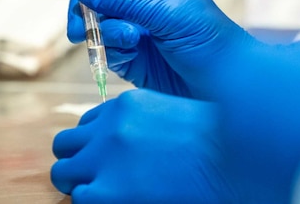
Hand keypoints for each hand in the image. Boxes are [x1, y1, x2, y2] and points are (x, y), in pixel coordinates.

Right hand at [48, 0, 252, 98]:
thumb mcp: (166, 12)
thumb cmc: (208, 38)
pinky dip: (108, 48)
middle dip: (81, 2)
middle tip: (80, 23)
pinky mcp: (126, 53)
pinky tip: (129, 55)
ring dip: (96, 28)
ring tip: (120, 42)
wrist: (222, 86)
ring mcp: (130, 23)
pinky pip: (101, 44)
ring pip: (92, 17)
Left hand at [51, 89, 236, 203]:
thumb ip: (146, 125)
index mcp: (128, 105)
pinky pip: (80, 200)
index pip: (90, 124)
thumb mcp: (175, 120)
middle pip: (66, 143)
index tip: (115, 160)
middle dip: (79, 162)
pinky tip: (121, 202)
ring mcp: (105, 158)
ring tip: (107, 195)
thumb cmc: (217, 148)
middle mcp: (110, 126)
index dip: (98, 145)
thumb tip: (131, 149)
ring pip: (63, 173)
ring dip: (80, 185)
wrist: (236, 167)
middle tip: (101, 180)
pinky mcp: (106, 192)